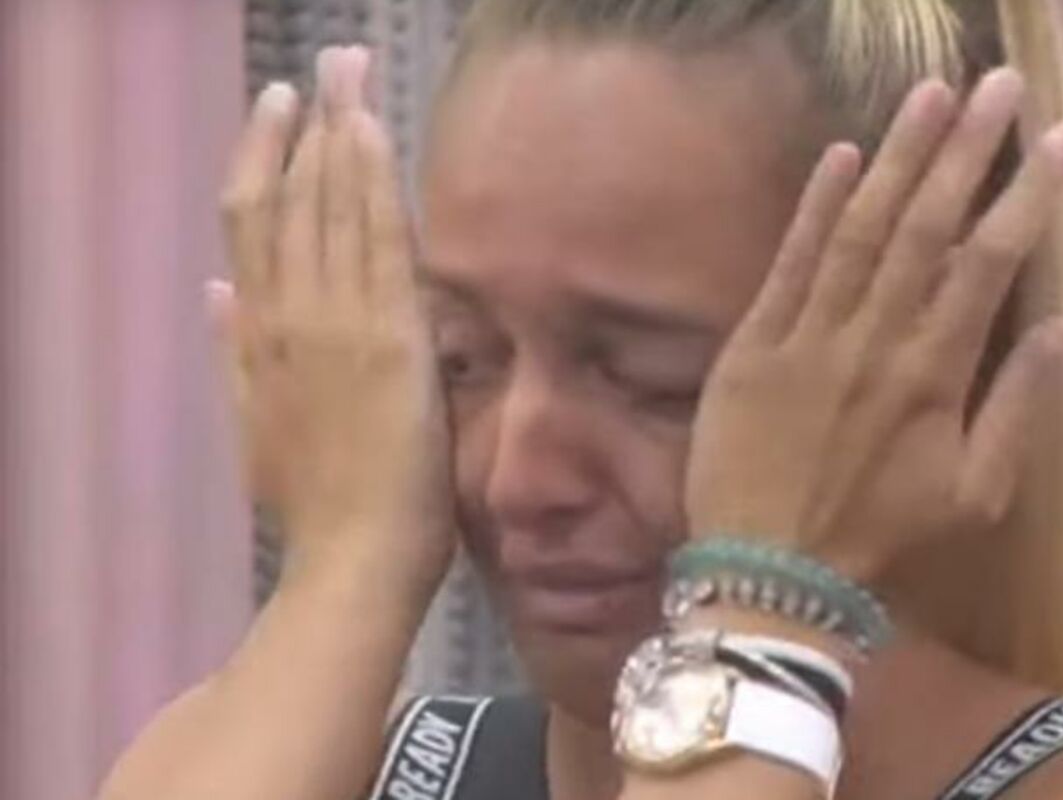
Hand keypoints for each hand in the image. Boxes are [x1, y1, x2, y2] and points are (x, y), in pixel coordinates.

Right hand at [212, 47, 453, 583]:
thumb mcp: (255, 429)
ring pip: (326, 209)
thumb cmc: (318, 504)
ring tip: (350, 75)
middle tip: (328, 63)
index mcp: (257, 338)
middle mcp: (287, 318)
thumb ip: (234, 356)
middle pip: (287, 199)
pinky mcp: (387, 339)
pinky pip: (376, 244)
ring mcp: (335, 325)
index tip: (282, 108)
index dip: (264, 158)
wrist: (354, 560)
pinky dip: (371, 184)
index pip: (253, 225)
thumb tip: (212, 293)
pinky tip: (372, 135)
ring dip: (339, 135)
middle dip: (306, 125)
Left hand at [685, 68, 1062, 581]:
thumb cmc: (877, 538)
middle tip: (998, 85)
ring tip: (929, 95)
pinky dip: (814, 209)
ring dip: (896, 158)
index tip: (1057, 140)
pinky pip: (788, 265)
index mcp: (933, 375)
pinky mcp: (751, 346)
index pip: (989, 264)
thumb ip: (1020, 409)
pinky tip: (839, 156)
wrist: (769, 573)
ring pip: (860, 231)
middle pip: (926, 227)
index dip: (1026, 196)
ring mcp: (807, 338)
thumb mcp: (973, 495)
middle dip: (966, 149)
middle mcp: (873, 341)